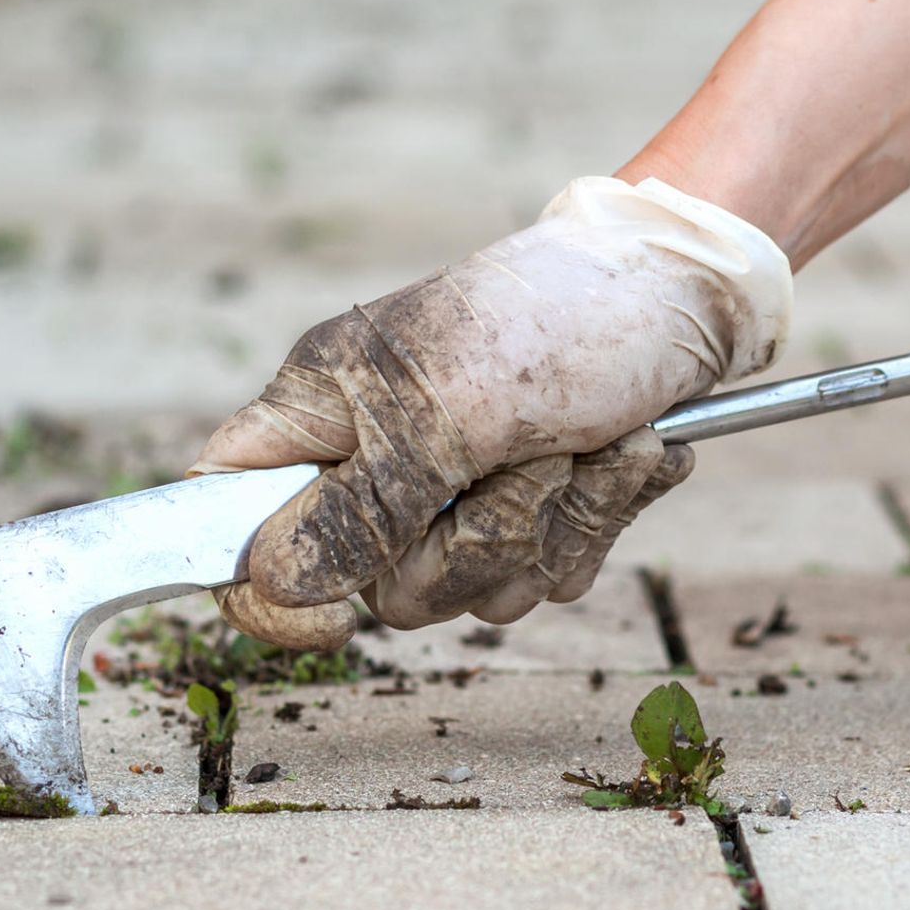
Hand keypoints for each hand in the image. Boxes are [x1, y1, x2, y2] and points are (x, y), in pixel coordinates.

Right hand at [192, 176, 790, 647]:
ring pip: (473, 589)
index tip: (333, 616)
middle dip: (471, 540)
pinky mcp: (531, 512)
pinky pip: (547, 575)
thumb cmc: (552, 317)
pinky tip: (616, 452)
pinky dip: (595, 519)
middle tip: (518, 456)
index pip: (228, 513)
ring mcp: (456, 494)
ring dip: (548, 522)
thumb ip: (359, 505)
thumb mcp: (444, 409)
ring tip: (578, 439)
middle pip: (376, 582)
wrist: (682, 292)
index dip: (256, 583)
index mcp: (323, 412)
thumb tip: (275, 580)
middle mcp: (376, 461)